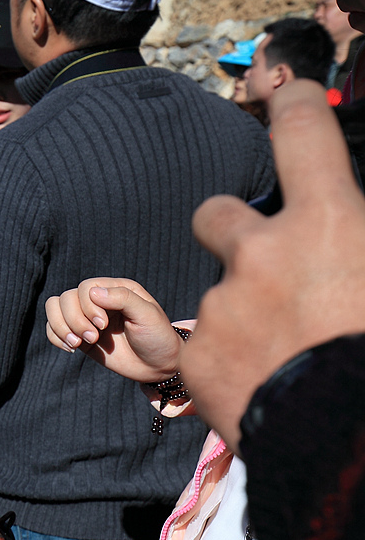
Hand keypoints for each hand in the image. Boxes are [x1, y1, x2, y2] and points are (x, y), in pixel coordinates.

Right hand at [45, 277, 180, 382]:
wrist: (158, 365)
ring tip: (77, 344)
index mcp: (115, 289)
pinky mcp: (79, 337)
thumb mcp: (147, 314)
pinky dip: (56, 338)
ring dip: (61, 328)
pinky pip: (53, 330)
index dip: (87, 306)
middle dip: (74, 320)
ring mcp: (86, 319)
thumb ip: (123, 298)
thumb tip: (93, 292)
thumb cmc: (157, 337)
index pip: (85, 288)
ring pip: (54, 310)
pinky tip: (72, 349)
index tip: (103, 325)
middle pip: (65, 299)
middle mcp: (97, 301)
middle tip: (93, 338)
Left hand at [183, 80, 364, 451]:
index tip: (283, 94)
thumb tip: (349, 241)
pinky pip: (202, 349)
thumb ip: (356, 245)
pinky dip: (224, 364)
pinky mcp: (191, 357)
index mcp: (329, 222)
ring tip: (280, 358)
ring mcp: (218, 305)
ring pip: (215, 294)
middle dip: (228, 231)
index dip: (293, 105)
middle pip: (215, 213)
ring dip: (238, 315)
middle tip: (258, 264)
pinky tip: (257, 389)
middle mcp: (260, 251)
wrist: (346, 446)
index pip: (304, 133)